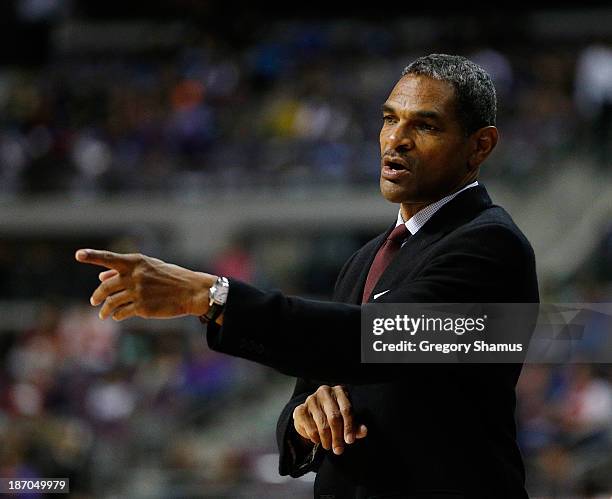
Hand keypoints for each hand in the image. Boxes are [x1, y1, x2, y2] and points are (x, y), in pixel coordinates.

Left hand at [75, 248, 216, 320]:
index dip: (92, 256)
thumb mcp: (150, 268)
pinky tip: (117, 316)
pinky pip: (122, 313)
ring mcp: (138, 292)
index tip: (78, 255)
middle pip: (106, 287)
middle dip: (97, 295)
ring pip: (111, 302)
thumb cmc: (170, 277)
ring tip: (103, 314)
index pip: (109, 259)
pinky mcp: (142, 308)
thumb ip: (125, 271)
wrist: (191, 291)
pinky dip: (117, 315)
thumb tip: (101, 277)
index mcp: (136, 262)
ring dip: (105, 310)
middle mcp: (134, 276)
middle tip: (94, 301)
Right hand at [292, 384, 366, 455]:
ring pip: (322, 425)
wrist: (312, 416)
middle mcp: (325, 391)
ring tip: (329, 446)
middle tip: (339, 450)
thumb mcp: (347, 420)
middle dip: (338, 437)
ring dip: (327, 440)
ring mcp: (311, 399)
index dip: (349, 427)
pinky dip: (316, 438)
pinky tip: (318, 440)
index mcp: (340, 391)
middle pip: (334, 417)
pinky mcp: (300, 409)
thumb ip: (356, 426)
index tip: (350, 441)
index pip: (346, 409)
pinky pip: (310, 428)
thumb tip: (364, 431)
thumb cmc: (334, 416)